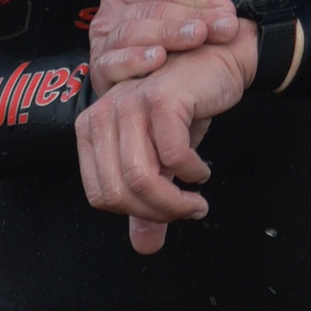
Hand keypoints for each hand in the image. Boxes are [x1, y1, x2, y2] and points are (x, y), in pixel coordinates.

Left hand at [77, 42, 250, 254]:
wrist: (218, 63)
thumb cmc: (185, 109)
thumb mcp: (163, 161)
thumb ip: (149, 202)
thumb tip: (146, 247)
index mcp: (92, 129)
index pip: (100, 195)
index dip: (135, 214)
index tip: (165, 213)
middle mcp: (103, 114)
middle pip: (119, 192)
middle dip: (158, 212)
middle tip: (187, 211)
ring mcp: (129, 104)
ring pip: (142, 178)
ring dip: (176, 201)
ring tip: (196, 201)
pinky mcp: (161, 99)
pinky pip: (172, 156)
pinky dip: (192, 172)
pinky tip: (202, 171)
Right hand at [88, 0, 286, 92]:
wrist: (165, 98)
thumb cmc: (181, 55)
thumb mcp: (207, 20)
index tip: (227, 12)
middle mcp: (112, 15)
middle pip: (148, 10)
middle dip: (188, 18)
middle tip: (220, 27)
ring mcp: (104, 45)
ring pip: (130, 33)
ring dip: (166, 34)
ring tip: (194, 38)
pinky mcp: (101, 75)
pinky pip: (112, 63)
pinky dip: (134, 60)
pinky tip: (158, 60)